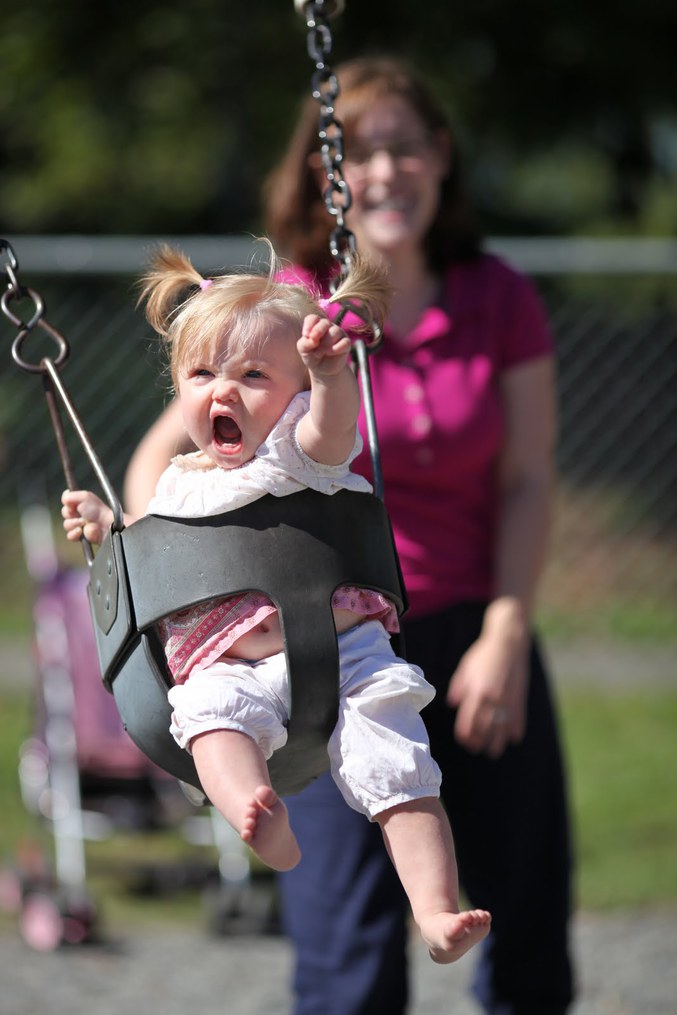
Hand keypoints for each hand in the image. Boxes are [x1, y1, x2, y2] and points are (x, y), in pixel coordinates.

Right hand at [61, 489, 112, 545]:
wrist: (106, 526)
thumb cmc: (98, 510)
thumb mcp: (85, 497)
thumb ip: (71, 495)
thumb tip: (64, 498)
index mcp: (81, 503)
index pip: (67, 501)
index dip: (67, 502)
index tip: (71, 503)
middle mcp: (80, 514)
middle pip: (64, 512)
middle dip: (69, 513)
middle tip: (80, 513)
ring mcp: (80, 526)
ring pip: (66, 524)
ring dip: (74, 523)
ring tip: (84, 522)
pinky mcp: (81, 537)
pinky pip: (70, 536)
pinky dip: (74, 533)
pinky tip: (80, 531)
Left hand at [297, 314, 351, 378]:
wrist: (322, 369)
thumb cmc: (312, 356)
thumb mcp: (303, 351)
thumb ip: (304, 343)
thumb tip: (312, 340)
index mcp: (316, 325)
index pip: (313, 318)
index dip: (309, 325)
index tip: (305, 335)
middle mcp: (328, 327)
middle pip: (325, 322)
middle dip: (318, 331)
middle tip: (314, 344)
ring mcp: (338, 334)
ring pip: (335, 331)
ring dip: (326, 343)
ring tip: (320, 353)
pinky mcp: (346, 343)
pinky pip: (344, 342)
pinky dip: (336, 348)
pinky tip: (330, 353)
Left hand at [446, 628, 527, 757]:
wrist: (508, 642)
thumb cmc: (484, 654)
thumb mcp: (465, 668)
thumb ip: (458, 688)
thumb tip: (452, 705)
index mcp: (476, 691)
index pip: (468, 720)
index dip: (465, 734)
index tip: (463, 741)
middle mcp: (492, 697)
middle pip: (485, 728)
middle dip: (479, 741)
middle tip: (476, 749)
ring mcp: (508, 699)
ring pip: (502, 728)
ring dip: (497, 742)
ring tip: (493, 751)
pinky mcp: (520, 697)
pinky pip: (518, 719)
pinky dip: (515, 730)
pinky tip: (512, 738)